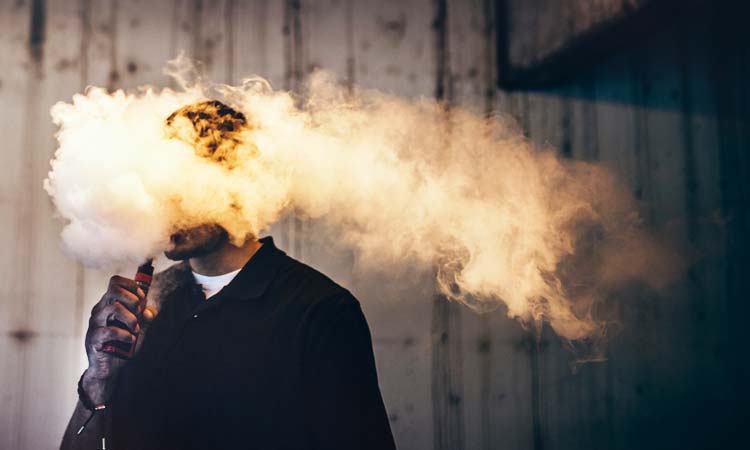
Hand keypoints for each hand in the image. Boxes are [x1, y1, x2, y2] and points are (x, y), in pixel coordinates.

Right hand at [81, 275, 156, 404]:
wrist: (106, 368)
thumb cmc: (119, 344)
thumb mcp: (134, 326)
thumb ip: (141, 316)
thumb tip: (150, 311)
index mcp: (108, 303)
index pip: (115, 282)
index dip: (131, 285)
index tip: (142, 297)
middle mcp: (100, 310)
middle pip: (113, 290)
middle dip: (132, 298)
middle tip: (139, 312)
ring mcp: (95, 324)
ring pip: (113, 308)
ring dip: (130, 318)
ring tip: (136, 328)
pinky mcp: (94, 339)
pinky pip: (109, 331)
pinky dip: (124, 334)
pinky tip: (130, 339)